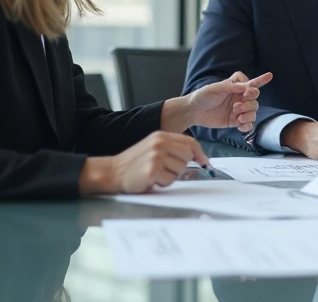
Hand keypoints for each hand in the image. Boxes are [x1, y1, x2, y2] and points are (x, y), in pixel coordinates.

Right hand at [78, 131, 209, 194]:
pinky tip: (152, 179)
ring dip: (171, 176)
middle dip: (181, 166)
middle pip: (188, 156)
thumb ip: (173, 148)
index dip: (200, 154)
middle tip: (166, 169)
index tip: (205, 163)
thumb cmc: (135, 164)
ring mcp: (156, 155)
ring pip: (181, 169)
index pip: (190, 142)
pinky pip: (170, 180)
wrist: (112, 172)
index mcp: (161, 136)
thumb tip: (197, 157)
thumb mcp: (154, 148)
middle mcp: (159, 143)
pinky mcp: (152, 169)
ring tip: (156, 174)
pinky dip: (163, 183)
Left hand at [162, 72, 272, 132]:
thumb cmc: (202, 96)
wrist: (193, 112)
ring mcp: (238, 109)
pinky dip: (247, 125)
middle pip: (255, 98)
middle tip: (237, 105)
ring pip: (253, 111)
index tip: (259, 84)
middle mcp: (239, 97)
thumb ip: (229, 86)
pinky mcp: (235, 121)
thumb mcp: (214, 88)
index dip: (259, 81)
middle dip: (249, 102)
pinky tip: (240, 125)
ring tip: (237, 115)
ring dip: (248, 114)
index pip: (251, 82)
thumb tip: (244, 86)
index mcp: (235, 86)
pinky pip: (248, 124)